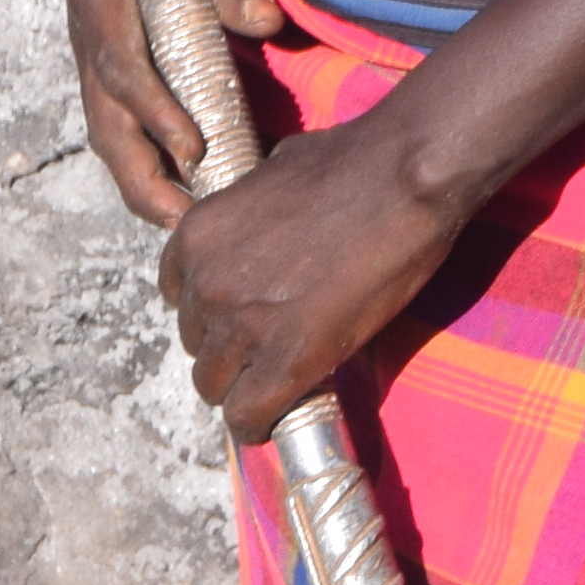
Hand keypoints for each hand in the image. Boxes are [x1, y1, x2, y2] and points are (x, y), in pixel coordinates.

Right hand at [68, 0, 288, 223]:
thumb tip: (263, 25)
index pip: (121, 68)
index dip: (154, 115)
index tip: (194, 150)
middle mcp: (89, 31)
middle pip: (102, 122)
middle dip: (138, 180)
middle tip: (182, 222)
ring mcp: (95, 45)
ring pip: (106, 129)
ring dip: (139, 180)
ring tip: (181, 218)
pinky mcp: (110, 51)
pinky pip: (119, 115)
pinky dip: (144, 154)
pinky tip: (180, 177)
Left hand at [154, 110, 461, 435]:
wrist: (406, 176)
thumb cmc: (354, 161)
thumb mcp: (272, 174)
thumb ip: (249, 213)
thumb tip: (258, 226)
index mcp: (196, 237)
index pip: (178, 298)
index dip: (214, 310)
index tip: (243, 314)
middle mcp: (205, 285)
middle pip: (197, 344)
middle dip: (230, 347)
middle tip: (270, 344)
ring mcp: (242, 326)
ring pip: (216, 385)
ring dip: (244, 385)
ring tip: (279, 378)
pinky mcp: (284, 361)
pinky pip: (248, 415)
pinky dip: (258, 423)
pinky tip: (275, 419)